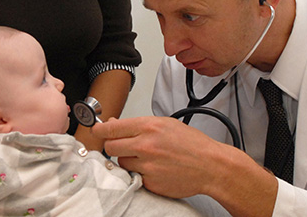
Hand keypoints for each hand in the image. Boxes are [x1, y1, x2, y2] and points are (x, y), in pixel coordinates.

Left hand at [91, 116, 231, 198]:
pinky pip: (134, 176)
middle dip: (114, 146)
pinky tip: (154, 169)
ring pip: (121, 162)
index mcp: (149, 127)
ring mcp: (146, 165)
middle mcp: (145, 146)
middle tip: (126, 146)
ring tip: (148, 158)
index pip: (111, 128)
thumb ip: (138, 125)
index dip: (99, 130)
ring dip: (129, 161)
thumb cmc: (192, 144)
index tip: (95, 131)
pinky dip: (140, 174)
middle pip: (110, 146)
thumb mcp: (166, 124)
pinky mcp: (149, 182)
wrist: (210, 166)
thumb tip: (113, 124)